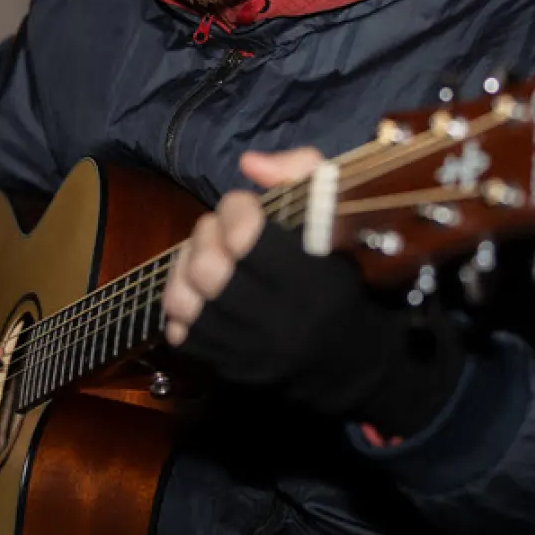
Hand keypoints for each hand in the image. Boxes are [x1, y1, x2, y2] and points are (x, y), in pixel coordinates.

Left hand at [165, 148, 466, 438]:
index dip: (236, 208)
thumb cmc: (342, 276)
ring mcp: (253, 351)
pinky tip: (199, 294)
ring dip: (185, 268)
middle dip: (205, 236)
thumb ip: (301, 173)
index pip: (247, 237)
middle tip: (219, 230)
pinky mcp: (234, 370)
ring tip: (202, 257)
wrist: (352, 359)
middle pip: (208, 270)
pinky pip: (183, 335)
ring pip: (186, 302)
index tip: (245, 205)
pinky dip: (182, 309)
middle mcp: (282, 322)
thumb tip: (249, 164)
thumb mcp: (337, 214)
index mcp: (314, 280)